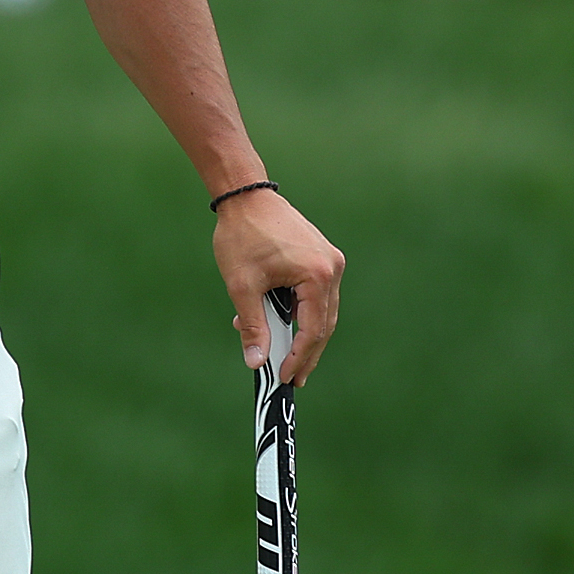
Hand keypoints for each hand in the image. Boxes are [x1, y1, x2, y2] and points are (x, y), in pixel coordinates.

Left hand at [214, 185, 343, 388]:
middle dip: (306, 352)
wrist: (245, 196)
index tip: (286, 376)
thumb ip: (253, 326)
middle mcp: (331, 268)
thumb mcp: (243, 286)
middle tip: (292, 377)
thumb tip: (257, 362)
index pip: (314, 330)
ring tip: (281, 355)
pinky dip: (299, 311)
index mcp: (317, 275)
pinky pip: (315, 294)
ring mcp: (330, 261)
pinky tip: (276, 321)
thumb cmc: (242, 236)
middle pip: (324, 323)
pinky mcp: (322, 257)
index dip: (300, 357)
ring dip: (301, 332)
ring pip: (321, 311)